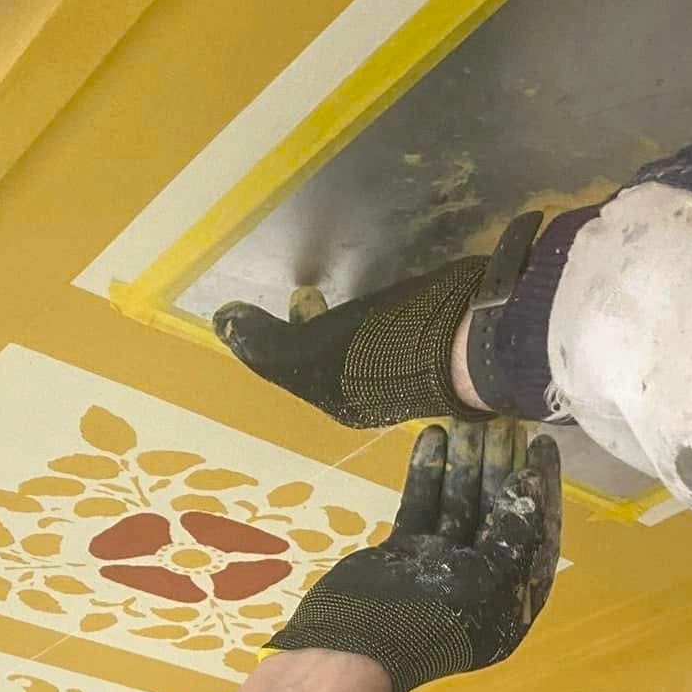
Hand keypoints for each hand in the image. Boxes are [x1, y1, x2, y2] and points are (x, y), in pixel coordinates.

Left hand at [213, 259, 485, 427]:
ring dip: (344, 321)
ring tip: (343, 290)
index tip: (278, 303)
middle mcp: (371, 397)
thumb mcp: (308, 349)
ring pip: (360, 347)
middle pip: (327, 361)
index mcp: (338, 402)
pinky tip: (389, 295)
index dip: (274, 338)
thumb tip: (223, 323)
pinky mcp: (441, 351)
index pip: (293, 369)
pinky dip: (377, 315)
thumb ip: (266, 343)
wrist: (468, 343)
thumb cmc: (379, 349)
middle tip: (305, 292)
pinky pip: (393, 332)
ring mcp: (408, 376)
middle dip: (309, 330)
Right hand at [267, 419, 560, 691]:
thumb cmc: (433, 620)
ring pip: (460, 504)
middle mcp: (481, 581)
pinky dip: (428, 474)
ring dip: (464, 462)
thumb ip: (514, 535)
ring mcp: (440, 566)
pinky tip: (433, 436)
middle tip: (501, 421)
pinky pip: (424, 506)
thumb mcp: (490, 580)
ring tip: (464, 417)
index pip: (536, 534)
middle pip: (497, 513)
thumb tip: (531, 488)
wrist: (356, 647)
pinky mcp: (406, 553)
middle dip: (501, 466)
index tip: (543, 445)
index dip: (543, 489)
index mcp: (511, 600)